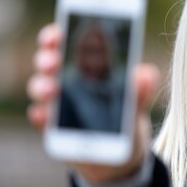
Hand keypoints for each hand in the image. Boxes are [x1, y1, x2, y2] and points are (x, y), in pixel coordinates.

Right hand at [27, 24, 159, 183]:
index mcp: (85, 67)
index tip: (58, 31)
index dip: (58, 34)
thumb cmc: (126, 119)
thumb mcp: (137, 104)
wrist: (122, 155)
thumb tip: (146, 74)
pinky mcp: (52, 130)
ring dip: (42, 86)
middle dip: (47, 58)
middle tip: (54, 62)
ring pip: (40, 88)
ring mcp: (56, 105)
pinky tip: (43, 116)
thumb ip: (141, 89)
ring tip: (52, 90)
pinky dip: (40, 117)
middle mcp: (66, 82)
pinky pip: (41, 120)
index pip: (66, 43)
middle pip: (48, 62)